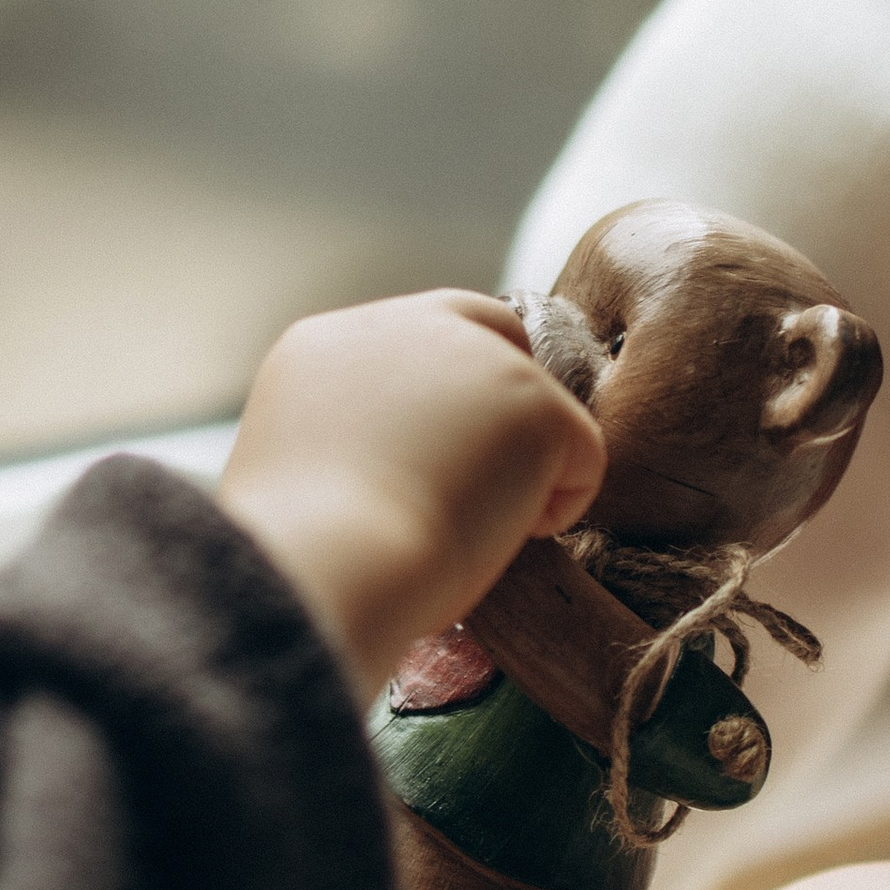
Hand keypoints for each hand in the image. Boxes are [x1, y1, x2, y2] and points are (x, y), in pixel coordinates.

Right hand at [218, 290, 602, 701]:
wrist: (326, 562)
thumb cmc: (307, 555)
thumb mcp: (307, 476)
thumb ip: (356, 440)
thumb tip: (404, 469)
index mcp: (326, 347)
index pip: (415, 340)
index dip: (446, 396)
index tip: (443, 459)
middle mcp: (397, 327)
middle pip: (490, 331)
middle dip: (506, 403)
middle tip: (491, 487)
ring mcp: (471, 353)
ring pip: (535, 407)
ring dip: (516, 473)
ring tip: (462, 532)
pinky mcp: (532, 396)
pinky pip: (582, 455)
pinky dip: (557, 508)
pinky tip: (496, 538)